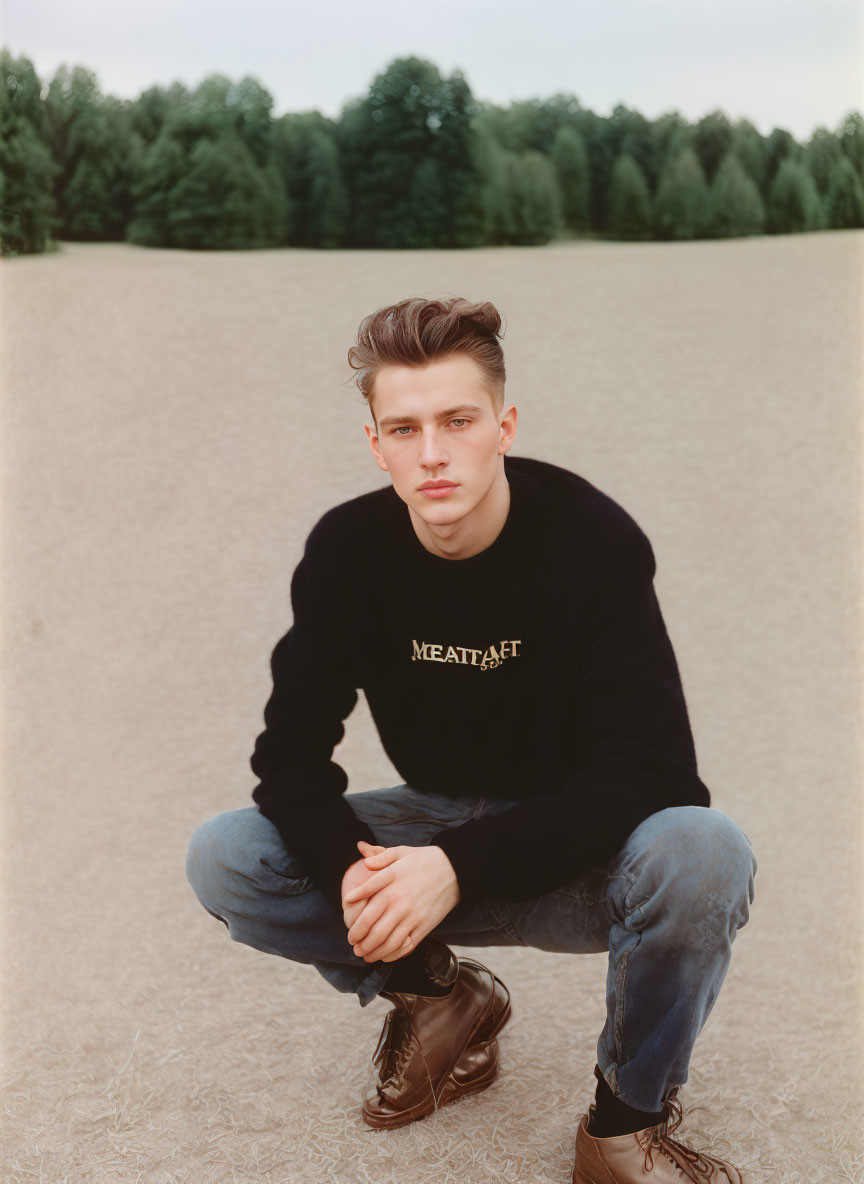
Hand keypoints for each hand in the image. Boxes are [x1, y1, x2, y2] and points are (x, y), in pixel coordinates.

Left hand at [342, 844, 459, 963]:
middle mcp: (398, 901)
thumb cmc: (425, 860)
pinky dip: (392, 955)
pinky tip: (384, 956)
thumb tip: (362, 854)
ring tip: (364, 954)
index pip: (363, 904)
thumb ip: (380, 856)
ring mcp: (412, 916)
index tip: (348, 926)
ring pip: (386, 941)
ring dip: (372, 951)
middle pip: (371, 928)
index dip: (352, 919)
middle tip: (353, 944)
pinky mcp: (424, 926)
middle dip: (358, 940)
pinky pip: (405, 946)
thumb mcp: (401, 852)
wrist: (456, 869)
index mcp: (390, 883)